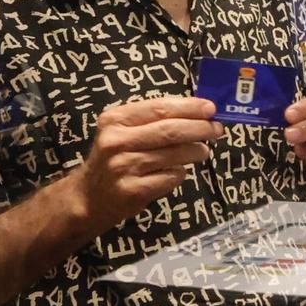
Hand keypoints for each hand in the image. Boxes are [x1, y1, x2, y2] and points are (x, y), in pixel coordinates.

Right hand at [71, 96, 221, 233]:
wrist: (88, 197)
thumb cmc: (112, 158)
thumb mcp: (122, 132)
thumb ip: (151, 121)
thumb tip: (196, 112)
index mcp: (115, 120)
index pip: (159, 108)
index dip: (189, 107)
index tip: (210, 108)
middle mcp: (117, 141)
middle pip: (170, 130)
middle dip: (200, 128)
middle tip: (217, 129)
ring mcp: (124, 166)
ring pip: (174, 155)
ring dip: (196, 151)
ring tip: (203, 150)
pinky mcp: (134, 190)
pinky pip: (171, 177)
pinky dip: (181, 173)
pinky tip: (178, 171)